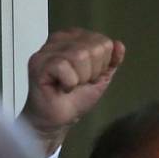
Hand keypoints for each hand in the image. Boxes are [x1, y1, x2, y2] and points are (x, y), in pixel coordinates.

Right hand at [21, 28, 125, 155]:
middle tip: (77, 83)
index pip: (103, 43)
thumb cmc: (75, 98)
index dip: (101, 66)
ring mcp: (47, 49)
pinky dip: (68, 83)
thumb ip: (111, 61)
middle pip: (94, 49)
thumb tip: (119, 44)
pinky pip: (64, 66)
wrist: (57, 120)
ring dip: (80, 79)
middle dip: (91, 73)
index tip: (86, 77)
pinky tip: (60, 87)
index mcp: (75, 38)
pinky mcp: (38, 62)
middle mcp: (60, 39)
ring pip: (80, 56)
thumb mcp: (100, 78)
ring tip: (68, 85)